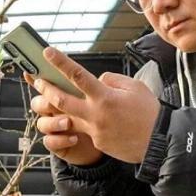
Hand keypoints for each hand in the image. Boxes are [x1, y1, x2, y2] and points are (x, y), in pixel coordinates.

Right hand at [26, 73, 103, 165]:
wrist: (109, 145)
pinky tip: (74, 138)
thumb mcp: (106, 99)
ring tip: (69, 122)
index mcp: (66, 95)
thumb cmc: (107, 117)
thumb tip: (102, 78)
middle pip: (38, 102)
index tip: (29, 72)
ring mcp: (57, 128)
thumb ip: (103, 86)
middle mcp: (57, 111)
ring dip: (53, 122)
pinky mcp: (60, 145)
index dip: (37, 77)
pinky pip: (50, 142)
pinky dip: (59, 140)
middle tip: (55, 99)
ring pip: (42, 123)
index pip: (49, 84)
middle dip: (44, 100)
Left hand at [32, 47, 159, 163]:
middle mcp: (95, 114)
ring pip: (67, 117)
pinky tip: (96, 118)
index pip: (77, 75)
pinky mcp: (98, 142)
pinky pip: (87, 129)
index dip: (60, 62)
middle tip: (36, 80)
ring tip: (48, 99)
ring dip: (55, 107)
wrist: (160, 142)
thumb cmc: (149, 112)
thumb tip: (98, 80)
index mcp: (104, 96)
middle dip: (45, 89)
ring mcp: (94, 130)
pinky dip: (86, 121)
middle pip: (61, 100)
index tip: (48, 52)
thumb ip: (112, 80)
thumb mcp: (135, 87)